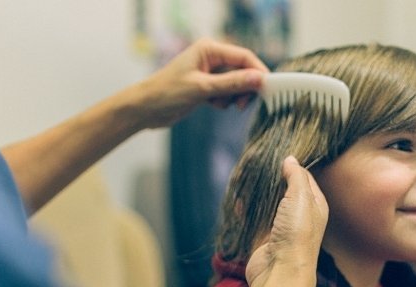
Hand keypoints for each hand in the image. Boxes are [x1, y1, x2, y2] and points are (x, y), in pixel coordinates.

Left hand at [133, 38, 267, 127]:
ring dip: (233, 96)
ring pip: (235, 84)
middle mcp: (210, 58)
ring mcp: (208, 73)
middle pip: (242, 71)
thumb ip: (231, 84)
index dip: (257, 71)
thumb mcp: (203, 89)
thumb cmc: (168, 93)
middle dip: (244, 88)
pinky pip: (226, 93)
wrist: (146, 109)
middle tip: (242, 104)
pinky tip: (212, 105)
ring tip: (221, 104)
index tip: (268, 88)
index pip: (243, 57)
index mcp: (209, 49)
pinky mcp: (205, 87)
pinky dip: (223, 101)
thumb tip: (258, 79)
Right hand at [241, 156, 328, 286]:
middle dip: (272, 178)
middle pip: (284, 190)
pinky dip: (245, 208)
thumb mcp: (301, 197)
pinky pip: (253, 218)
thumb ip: (296, 176)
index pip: (304, 178)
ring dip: (257, 193)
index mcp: (315, 205)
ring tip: (246, 177)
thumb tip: (290, 159)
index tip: (277, 153)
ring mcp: (280, 226)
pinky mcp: (263, 237)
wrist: (280, 271)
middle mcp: (299, 215)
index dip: (292, 166)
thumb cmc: (297, 234)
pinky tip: (238, 199)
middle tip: (258, 162)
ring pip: (267, 203)